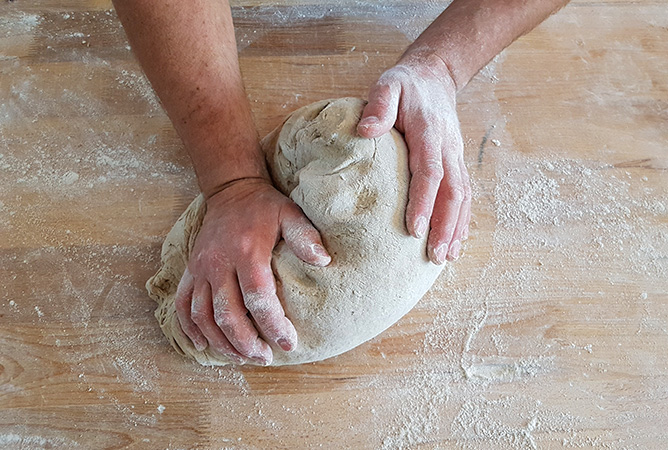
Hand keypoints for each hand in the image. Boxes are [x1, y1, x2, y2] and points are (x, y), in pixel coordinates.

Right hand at [174, 178, 330, 364]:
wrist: (231, 190)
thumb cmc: (264, 207)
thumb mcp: (290, 214)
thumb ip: (306, 237)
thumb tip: (324, 261)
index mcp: (247, 252)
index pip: (258, 298)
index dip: (273, 325)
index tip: (288, 343)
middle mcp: (219, 263)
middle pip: (227, 314)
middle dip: (246, 342)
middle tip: (265, 358)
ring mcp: (200, 268)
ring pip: (202, 316)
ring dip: (221, 342)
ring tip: (242, 357)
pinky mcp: (190, 270)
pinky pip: (183, 305)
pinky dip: (190, 329)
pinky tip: (204, 345)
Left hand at [357, 58, 470, 263]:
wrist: (434, 76)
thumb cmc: (405, 85)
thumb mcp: (387, 85)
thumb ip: (379, 105)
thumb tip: (365, 131)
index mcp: (429, 132)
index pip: (430, 172)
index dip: (424, 202)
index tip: (415, 230)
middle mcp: (448, 148)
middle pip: (453, 192)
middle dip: (445, 225)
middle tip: (434, 255)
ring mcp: (456, 156)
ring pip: (462, 197)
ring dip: (456, 228)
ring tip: (446, 257)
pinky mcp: (456, 163)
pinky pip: (464, 194)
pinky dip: (462, 219)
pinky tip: (455, 241)